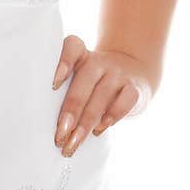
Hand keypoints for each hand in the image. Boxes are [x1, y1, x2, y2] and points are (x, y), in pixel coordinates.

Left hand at [52, 35, 152, 155]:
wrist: (136, 74)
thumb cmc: (97, 85)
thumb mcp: (82, 80)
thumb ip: (68, 94)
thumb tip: (56, 129)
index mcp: (81, 57)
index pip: (72, 47)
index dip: (63, 62)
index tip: (54, 85)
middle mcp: (99, 62)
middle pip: (83, 82)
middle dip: (70, 112)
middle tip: (60, 136)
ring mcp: (119, 73)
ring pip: (102, 95)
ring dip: (86, 123)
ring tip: (75, 142)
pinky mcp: (135, 88)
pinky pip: (126, 99)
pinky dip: (113, 114)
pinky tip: (100, 129)